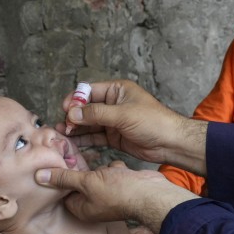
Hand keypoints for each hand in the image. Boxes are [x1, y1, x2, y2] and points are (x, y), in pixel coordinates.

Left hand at [36, 161, 198, 231]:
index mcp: (81, 208)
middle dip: (78, 169)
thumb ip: (64, 177)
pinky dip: (114, 168)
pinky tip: (117, 168)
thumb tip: (38, 176)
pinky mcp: (121, 185)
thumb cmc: (119, 193)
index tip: (55, 159)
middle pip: (78, 182)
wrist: (151, 194)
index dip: (58, 176)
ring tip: (98, 162)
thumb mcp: (86, 182)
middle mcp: (94, 204)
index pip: (62, 191)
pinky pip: (111, 173)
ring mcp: (108, 194)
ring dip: (98, 168)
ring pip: (96, 175)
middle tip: (72, 153)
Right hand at [57, 79, 207, 173]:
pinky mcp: (114, 137)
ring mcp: (113, 121)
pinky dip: (85, 139)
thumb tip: (72, 113)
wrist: (170, 143)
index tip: (65, 109)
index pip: (89, 91)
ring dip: (76, 128)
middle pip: (86, 108)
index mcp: (117, 90)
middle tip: (64, 126)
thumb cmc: (153, 122)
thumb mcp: (123, 114)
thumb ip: (96, 114)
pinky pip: (95, 137)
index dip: (75, 99)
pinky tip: (73, 143)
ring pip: (89, 123)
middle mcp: (114, 104)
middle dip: (74, 116)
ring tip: (63, 134)